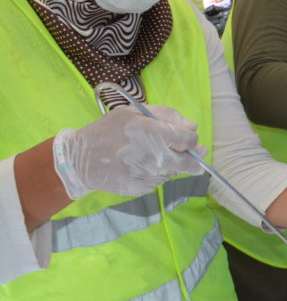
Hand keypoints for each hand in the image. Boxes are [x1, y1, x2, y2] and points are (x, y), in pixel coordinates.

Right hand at [53, 105, 204, 199]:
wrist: (80, 159)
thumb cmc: (108, 131)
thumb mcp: (133, 111)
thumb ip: (166, 115)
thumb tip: (192, 126)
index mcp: (151, 131)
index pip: (188, 139)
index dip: (190, 138)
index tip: (185, 138)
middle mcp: (152, 155)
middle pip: (189, 162)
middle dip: (192, 158)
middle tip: (191, 156)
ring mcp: (147, 174)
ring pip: (175, 172)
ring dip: (172, 165)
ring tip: (153, 156)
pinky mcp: (141, 188)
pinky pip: (159, 181)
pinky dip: (156, 174)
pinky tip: (142, 167)